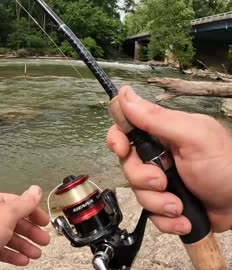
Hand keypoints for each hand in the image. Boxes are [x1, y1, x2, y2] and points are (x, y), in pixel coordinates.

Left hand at [0, 186, 49, 268]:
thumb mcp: (6, 214)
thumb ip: (23, 204)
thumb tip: (35, 190)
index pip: (17, 203)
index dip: (32, 212)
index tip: (44, 222)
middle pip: (13, 221)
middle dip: (30, 231)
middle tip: (43, 240)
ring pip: (7, 237)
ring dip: (23, 245)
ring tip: (35, 254)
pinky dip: (11, 254)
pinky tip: (21, 260)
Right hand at [106, 86, 231, 234]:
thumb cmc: (226, 167)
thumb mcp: (193, 137)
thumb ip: (157, 118)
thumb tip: (124, 94)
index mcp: (163, 134)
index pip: (125, 130)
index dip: (117, 140)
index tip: (123, 150)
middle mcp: (158, 156)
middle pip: (127, 166)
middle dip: (143, 179)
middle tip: (163, 182)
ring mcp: (161, 182)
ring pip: (138, 193)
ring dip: (158, 204)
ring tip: (180, 206)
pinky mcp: (166, 205)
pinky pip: (151, 215)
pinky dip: (166, 220)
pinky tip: (184, 219)